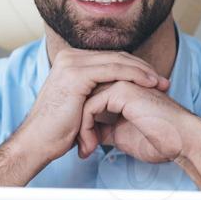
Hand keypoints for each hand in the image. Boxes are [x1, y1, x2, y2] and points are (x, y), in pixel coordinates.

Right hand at [17, 49, 168, 167]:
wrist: (37, 143)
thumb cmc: (57, 132)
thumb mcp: (80, 107)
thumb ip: (95, 95)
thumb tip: (117, 97)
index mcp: (69, 62)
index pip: (109, 59)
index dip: (134, 68)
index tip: (154, 81)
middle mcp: (69, 58)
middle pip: (115, 57)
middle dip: (142, 68)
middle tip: (163, 81)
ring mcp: (71, 64)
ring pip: (117, 61)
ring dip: (143, 71)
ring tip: (160, 83)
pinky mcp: (76, 74)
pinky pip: (114, 71)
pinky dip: (134, 76)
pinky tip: (148, 84)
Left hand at [76, 80, 199, 164]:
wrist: (181, 140)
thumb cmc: (159, 140)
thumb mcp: (122, 135)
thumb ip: (105, 130)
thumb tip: (89, 135)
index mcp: (121, 92)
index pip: (89, 102)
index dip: (82, 125)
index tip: (81, 147)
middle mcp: (119, 83)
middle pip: (84, 100)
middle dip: (78, 127)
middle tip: (80, 150)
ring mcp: (121, 83)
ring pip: (84, 102)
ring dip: (81, 129)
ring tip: (86, 150)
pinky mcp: (122, 90)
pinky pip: (91, 106)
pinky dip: (86, 127)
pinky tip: (92, 144)